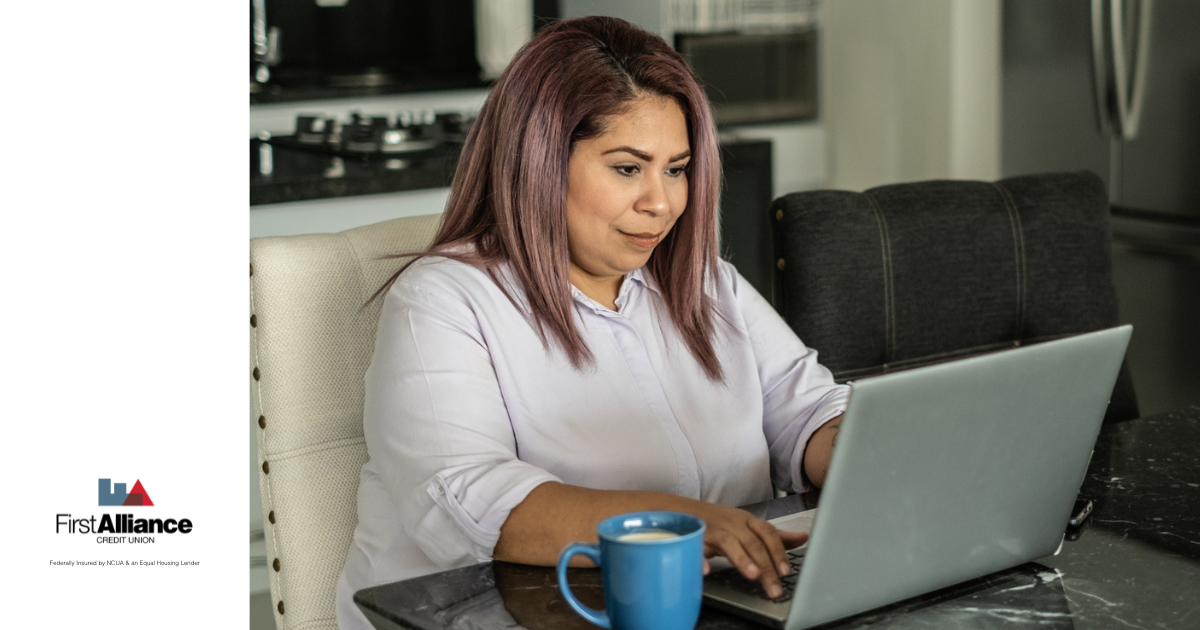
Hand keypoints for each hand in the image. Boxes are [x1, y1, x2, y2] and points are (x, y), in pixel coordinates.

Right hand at [691, 502, 807, 598]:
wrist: (686, 512)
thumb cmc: (723, 523)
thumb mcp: (750, 527)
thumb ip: (776, 536)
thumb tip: (803, 537)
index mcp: (747, 522)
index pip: (767, 533)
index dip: (777, 551)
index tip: (785, 571)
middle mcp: (732, 524)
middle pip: (752, 543)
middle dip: (765, 566)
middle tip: (774, 588)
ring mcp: (714, 531)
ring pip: (729, 543)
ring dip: (741, 559)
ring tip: (752, 575)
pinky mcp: (696, 539)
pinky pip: (697, 548)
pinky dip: (701, 559)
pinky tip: (706, 571)